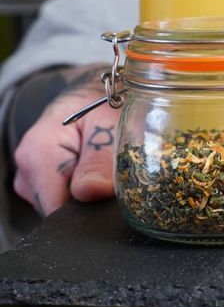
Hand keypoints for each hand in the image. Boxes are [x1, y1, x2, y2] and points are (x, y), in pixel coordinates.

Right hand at [13, 65, 117, 215]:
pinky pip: (62, 202)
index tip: (111, 196)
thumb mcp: (110, 124)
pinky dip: (81, 194)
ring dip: (87, 198)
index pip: (56, 209)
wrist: (89, 95)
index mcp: (38, 153)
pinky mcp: (40, 186)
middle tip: (113, 176)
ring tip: (104, 167)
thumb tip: (90, 192)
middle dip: (89, 204)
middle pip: (59, 211)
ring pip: (62, 209)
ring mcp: (30, 180)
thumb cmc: (102, 104)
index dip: (87, 210)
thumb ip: (101, 159)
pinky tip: (93, 172)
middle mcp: (27, 170)